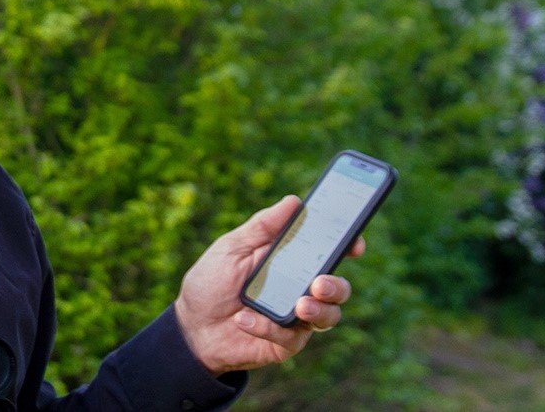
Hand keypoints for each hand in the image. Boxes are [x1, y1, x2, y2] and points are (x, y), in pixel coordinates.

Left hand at [173, 195, 363, 374]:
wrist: (190, 325)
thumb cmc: (211, 281)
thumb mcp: (232, 248)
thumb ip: (262, 227)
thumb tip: (294, 201)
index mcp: (291, 261)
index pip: (328, 252)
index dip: (347, 245)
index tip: (354, 242)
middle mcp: (300, 288)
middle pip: (337, 287)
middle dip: (336, 285)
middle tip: (320, 283)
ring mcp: (296, 318)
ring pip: (329, 316)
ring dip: (319, 310)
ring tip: (300, 305)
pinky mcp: (285, 343)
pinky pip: (292, 337)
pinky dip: (268, 327)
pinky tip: (244, 320)